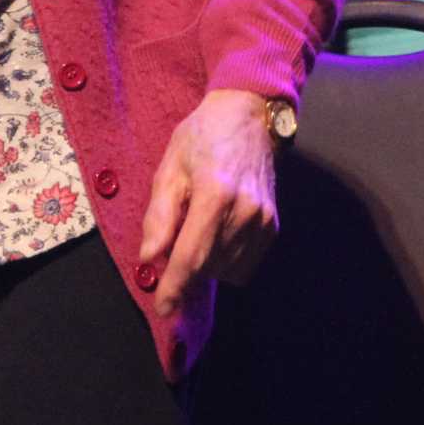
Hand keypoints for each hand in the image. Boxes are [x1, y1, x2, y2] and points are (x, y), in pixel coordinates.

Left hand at [134, 88, 281, 318]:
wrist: (249, 116)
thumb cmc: (202, 137)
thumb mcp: (169, 168)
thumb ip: (159, 216)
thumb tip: (150, 258)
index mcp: (216, 194)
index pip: (192, 256)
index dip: (175, 287)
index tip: (163, 309)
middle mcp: (246, 212)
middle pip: (209, 267)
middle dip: (185, 269)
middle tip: (174, 241)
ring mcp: (264, 221)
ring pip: (227, 270)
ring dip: (206, 265)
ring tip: (197, 231)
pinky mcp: (273, 226)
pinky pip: (245, 265)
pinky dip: (226, 262)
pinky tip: (217, 235)